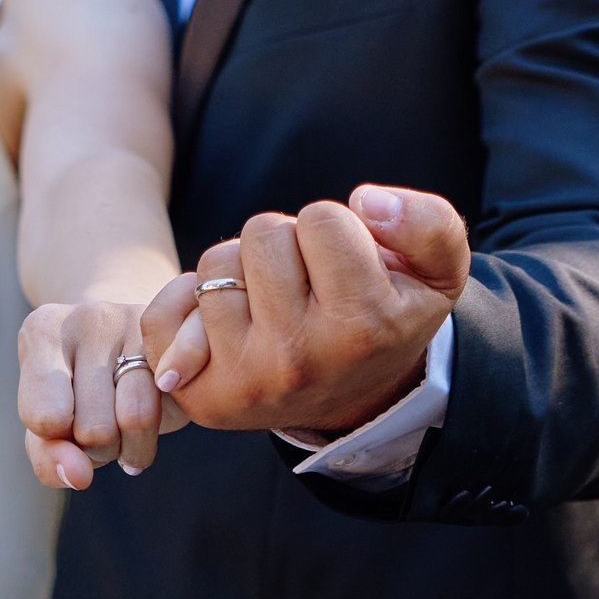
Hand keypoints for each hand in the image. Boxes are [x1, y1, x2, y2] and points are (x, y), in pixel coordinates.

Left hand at [16, 299, 183, 489]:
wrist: (125, 344)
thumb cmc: (76, 392)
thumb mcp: (47, 427)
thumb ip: (47, 457)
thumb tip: (78, 477)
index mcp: (42, 331)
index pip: (46, 418)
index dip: (58, 441)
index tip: (63, 424)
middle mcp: (89, 317)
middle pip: (95, 428)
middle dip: (98, 449)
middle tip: (99, 423)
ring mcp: (140, 322)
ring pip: (137, 418)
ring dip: (133, 447)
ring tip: (123, 427)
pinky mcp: (181, 338)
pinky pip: (175, 409)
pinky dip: (162, 430)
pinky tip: (151, 415)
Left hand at [142, 185, 469, 436]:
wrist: (354, 398)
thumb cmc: (386, 315)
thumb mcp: (435, 272)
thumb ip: (428, 222)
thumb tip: (367, 201)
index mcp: (365, 324)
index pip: (322, 219)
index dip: (334, 230)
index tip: (347, 265)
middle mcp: (303, 357)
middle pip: (264, 233)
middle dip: (286, 244)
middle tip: (309, 283)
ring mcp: (247, 379)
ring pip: (217, 264)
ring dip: (242, 271)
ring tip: (274, 304)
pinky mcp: (202, 395)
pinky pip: (162, 314)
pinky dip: (187, 304)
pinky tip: (228, 322)